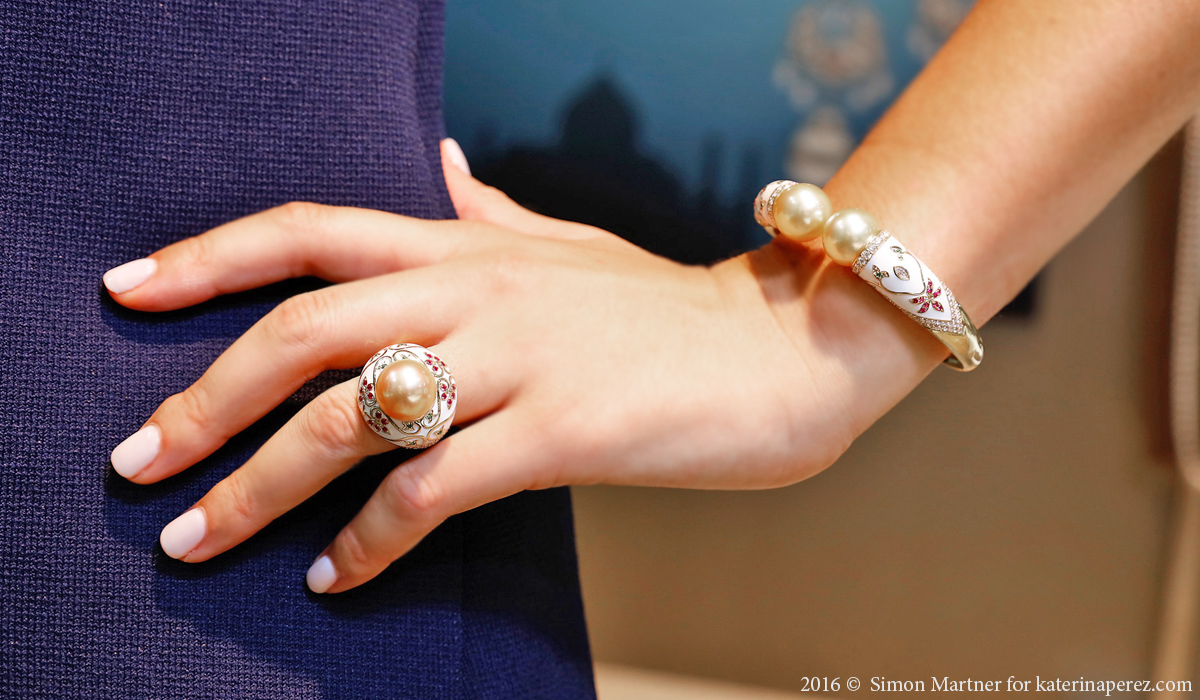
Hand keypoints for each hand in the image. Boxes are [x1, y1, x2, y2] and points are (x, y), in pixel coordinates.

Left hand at [104, 140, 944, 593]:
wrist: (780, 350)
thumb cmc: (662, 309)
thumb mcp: (565, 246)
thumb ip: (486, 211)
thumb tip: (432, 164)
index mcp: (468, 243)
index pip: (311, 229)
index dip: (208, 254)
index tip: (126, 291)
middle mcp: (479, 290)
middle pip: (305, 330)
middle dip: (204, 397)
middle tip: (135, 462)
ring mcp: (520, 359)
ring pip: (353, 418)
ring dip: (258, 487)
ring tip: (196, 540)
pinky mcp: (562, 430)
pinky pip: (434, 490)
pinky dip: (369, 542)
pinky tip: (335, 580)